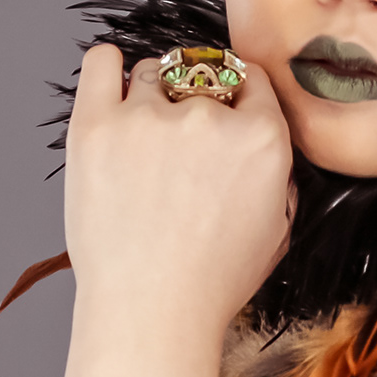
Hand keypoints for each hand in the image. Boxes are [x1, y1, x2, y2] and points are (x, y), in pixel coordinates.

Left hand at [63, 45, 292, 349]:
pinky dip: (108, 67)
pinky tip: (113, 82)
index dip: (238, 98)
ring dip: (152, 96)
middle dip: (195, 106)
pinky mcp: (97, 125)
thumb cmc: (211, 283)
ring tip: (143, 142)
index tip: (223, 113)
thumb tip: (263, 139)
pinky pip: (102, 63)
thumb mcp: (278, 230)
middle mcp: (209, 118)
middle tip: (179, 149)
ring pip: (154, 73)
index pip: (253, 81)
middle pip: (203, 79)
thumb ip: (279, 173)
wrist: (150, 312)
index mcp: (263, 138)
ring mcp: (149, 117)